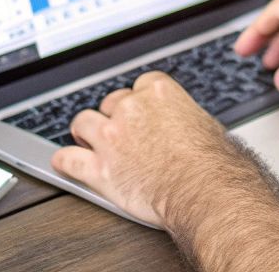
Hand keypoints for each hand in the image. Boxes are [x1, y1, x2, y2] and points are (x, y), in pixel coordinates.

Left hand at [52, 71, 266, 227]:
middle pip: (110, 103)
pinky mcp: (100, 168)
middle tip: (120, 134)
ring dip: (86, 132)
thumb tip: (187, 126)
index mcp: (158, 92)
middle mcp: (131, 109)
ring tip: (88, 140)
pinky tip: (64, 162)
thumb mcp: (206, 125)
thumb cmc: (214, 164)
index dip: (138, 103)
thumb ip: (184, 118)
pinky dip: (64, 162)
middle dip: (114, 117)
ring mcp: (112, 137)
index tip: (140, 114)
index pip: (138, 87)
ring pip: (83, 122)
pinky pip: (69, 160)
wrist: (205, 191)